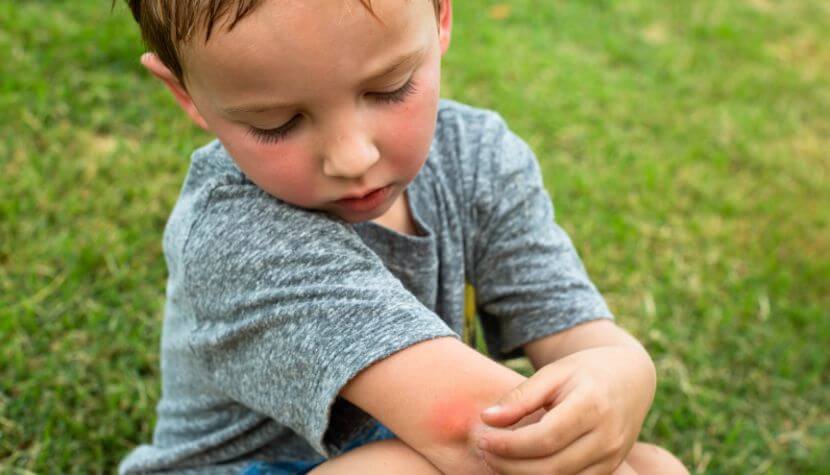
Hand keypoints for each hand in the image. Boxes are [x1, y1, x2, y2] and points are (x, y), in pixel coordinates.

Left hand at [476, 345, 655, 473]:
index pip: (545, 438)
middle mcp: (607, 437)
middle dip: (510, 465)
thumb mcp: (554, 372)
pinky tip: (520, 466)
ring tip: (497, 459)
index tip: (482, 438)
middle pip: (551, 467)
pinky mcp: (610, 469)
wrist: (630, 379)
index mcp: (592, 405)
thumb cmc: (585, 371)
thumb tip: (487, 418)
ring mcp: (612, 457)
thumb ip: (521, 396)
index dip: (509, 444)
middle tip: (484, 451)